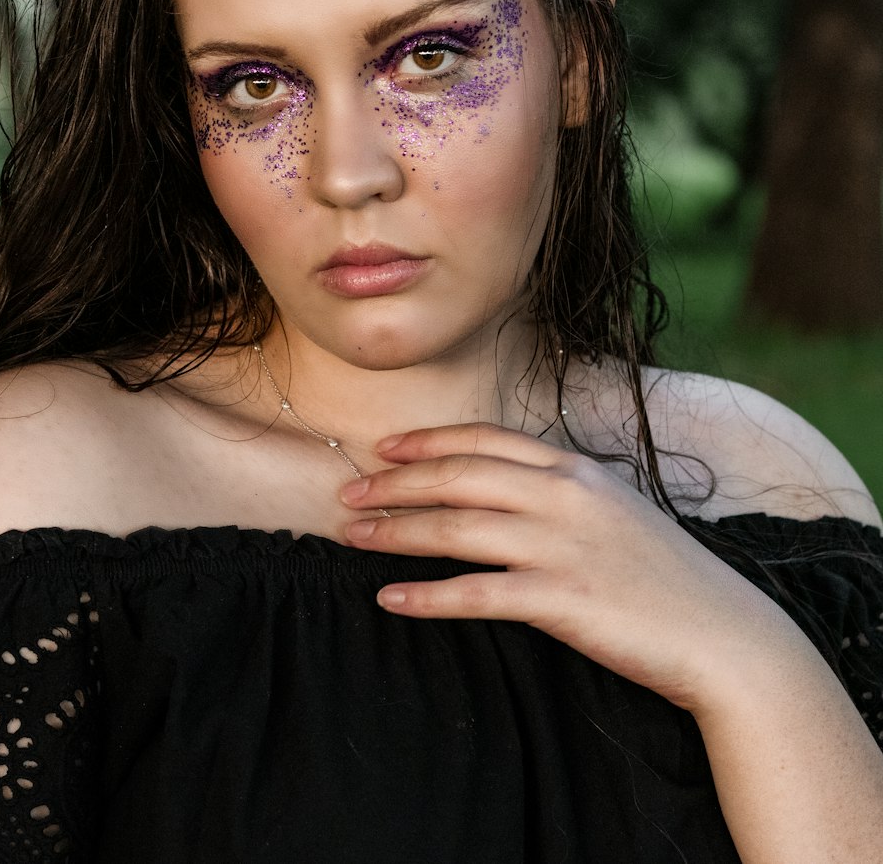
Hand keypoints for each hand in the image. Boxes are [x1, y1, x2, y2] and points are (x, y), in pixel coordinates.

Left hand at [341, 423, 799, 715]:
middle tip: (348, 495)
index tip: (383, 449)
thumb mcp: (613, 508)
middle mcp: (563, 495)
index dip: (427, 440)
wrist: (725, 634)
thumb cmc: (665, 575)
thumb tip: (500, 485)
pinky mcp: (561, 600)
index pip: (485, 439)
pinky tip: (390, 598)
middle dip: (394, 483)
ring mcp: (561, 545)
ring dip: (395, 532)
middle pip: (457, 476)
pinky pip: (475, 594)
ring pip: (456, 527)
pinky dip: (426, 596)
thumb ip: (560, 488)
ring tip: (351, 538)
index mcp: (574, 468)